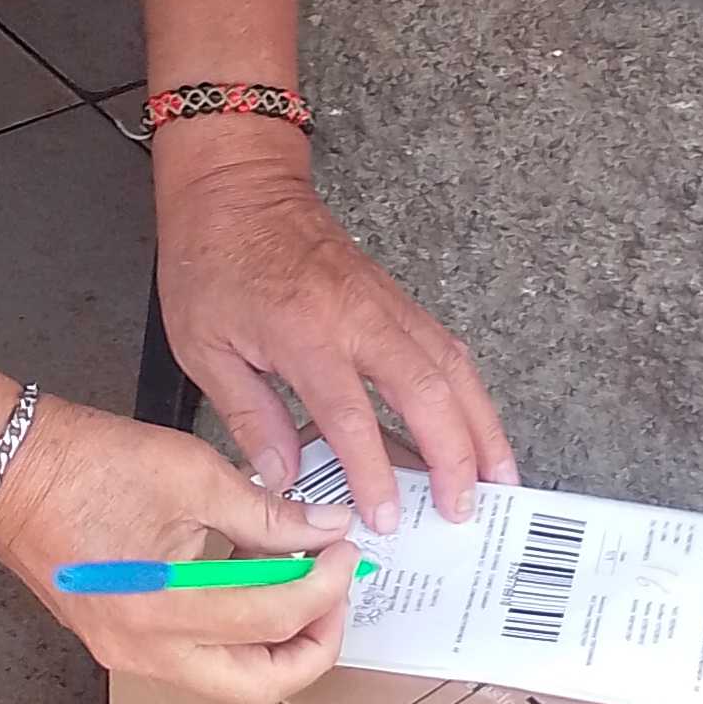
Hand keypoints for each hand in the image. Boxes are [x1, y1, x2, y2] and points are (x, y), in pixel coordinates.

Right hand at [0, 392, 359, 703]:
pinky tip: (258, 586)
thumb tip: (328, 530)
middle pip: (259, 686)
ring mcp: (129, 655)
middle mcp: (144, 651)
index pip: (273, 618)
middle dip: (314, 646)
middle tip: (336, 594)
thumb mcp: (193, 476)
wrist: (8, 471)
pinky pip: (199, 660)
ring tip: (304, 586)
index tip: (347, 550)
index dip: (326, 586)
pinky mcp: (124, 645)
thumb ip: (269, 514)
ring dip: (279, 644)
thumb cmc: (87, 464)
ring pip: (230, 681)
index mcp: (160, 609)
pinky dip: (240, 635)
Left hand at [151, 150, 516, 532]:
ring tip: (500, 476)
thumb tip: (285, 475)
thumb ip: (248, 415)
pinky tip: (479, 424)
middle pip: (427, 392)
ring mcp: (385, 304)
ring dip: (481, 425)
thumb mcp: (203, 345)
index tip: (387, 516)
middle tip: (466, 509)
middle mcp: (357, 316)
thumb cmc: (213, 259)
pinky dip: (470, 391)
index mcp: (303, 332)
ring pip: (453, 368)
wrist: (238, 187)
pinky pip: (446, 348)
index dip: (375, 473)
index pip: (352, 416)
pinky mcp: (396, 299)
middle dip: (455, 456)